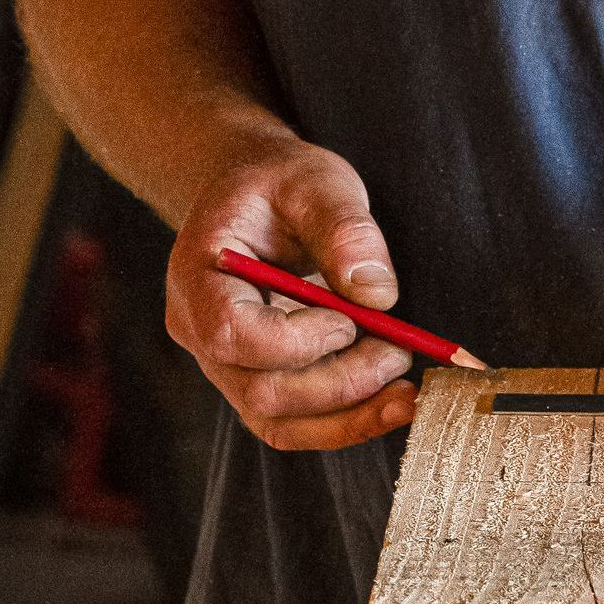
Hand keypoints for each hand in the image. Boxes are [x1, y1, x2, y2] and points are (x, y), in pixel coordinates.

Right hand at [167, 136, 417, 450]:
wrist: (252, 194)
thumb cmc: (279, 182)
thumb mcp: (314, 181)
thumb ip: (345, 229)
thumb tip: (378, 296)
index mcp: (197, 273)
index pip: (230, 333)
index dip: (295, 340)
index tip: (350, 319)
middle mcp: (197, 329)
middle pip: (260, 391)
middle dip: (339, 384)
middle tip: (399, 354)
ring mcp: (223, 363)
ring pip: (277, 422)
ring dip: (348, 418)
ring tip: (406, 394)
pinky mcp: (256, 379)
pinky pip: (292, 423)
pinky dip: (343, 422)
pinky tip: (389, 403)